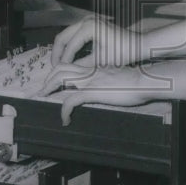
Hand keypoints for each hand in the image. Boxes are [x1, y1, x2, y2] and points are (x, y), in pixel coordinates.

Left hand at [39, 62, 155, 125]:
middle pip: (61, 68)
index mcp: (94, 68)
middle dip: (48, 79)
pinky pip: (71, 100)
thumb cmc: (135, 81)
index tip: (54, 82)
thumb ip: (107, 79)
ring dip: (49, 88)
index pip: (71, 65)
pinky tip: (66, 119)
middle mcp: (89, 71)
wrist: (143, 81)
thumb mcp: (116, 77)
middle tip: (42, 90)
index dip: (59, 72)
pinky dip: (64, 110)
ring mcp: (89, 80)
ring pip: (61, 78)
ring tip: (44, 97)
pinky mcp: (92, 91)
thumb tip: (105, 87)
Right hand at [50, 15, 141, 68]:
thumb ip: (82, 65)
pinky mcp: (90, 24)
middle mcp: (86, 20)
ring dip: (61, 49)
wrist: (138, 44)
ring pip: (66, 35)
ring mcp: (87, 20)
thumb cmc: (123, 52)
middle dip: (57, 54)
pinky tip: (68, 58)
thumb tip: (66, 73)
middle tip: (53, 69)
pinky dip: (69, 46)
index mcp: (89, 27)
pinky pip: (73, 34)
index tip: (59, 73)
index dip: (63, 60)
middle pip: (62, 37)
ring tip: (59, 64)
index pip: (69, 45)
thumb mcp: (101, 61)